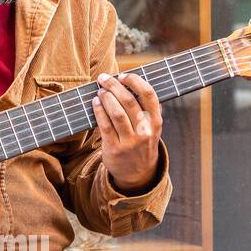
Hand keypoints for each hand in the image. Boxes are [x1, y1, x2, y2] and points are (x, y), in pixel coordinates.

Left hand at [92, 71, 162, 192]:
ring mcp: (129, 141)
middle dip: (114, 86)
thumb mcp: (151, 128)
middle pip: (129, 101)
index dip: (135, 81)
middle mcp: (144, 131)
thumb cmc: (142, 143)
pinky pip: (105, 126)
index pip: (149, 95)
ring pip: (116, 113)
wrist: (138, 174)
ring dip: (106, 97)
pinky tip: (95, 102)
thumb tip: (128, 82)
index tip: (123, 75)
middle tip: (104, 78)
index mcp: (155, 122)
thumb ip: (145, 109)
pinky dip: (99, 111)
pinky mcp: (114, 149)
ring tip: (100, 90)